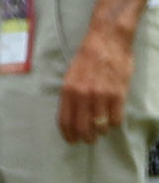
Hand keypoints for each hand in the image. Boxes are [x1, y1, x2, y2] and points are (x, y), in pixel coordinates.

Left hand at [57, 25, 132, 142]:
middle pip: (82, 128)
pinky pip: (116, 120)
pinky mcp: (118, 95)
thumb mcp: (71, 75)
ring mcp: (100, 96)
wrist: (107, 41)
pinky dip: (115, 122)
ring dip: (102, 131)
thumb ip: (71, 95)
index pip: (64, 120)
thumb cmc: (88, 58)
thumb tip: (71, 115)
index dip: (68, 134)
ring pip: (100, 127)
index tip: (72, 141)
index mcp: (67, 90)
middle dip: (86, 138)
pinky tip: (114, 117)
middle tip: (89, 139)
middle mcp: (82, 95)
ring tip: (103, 127)